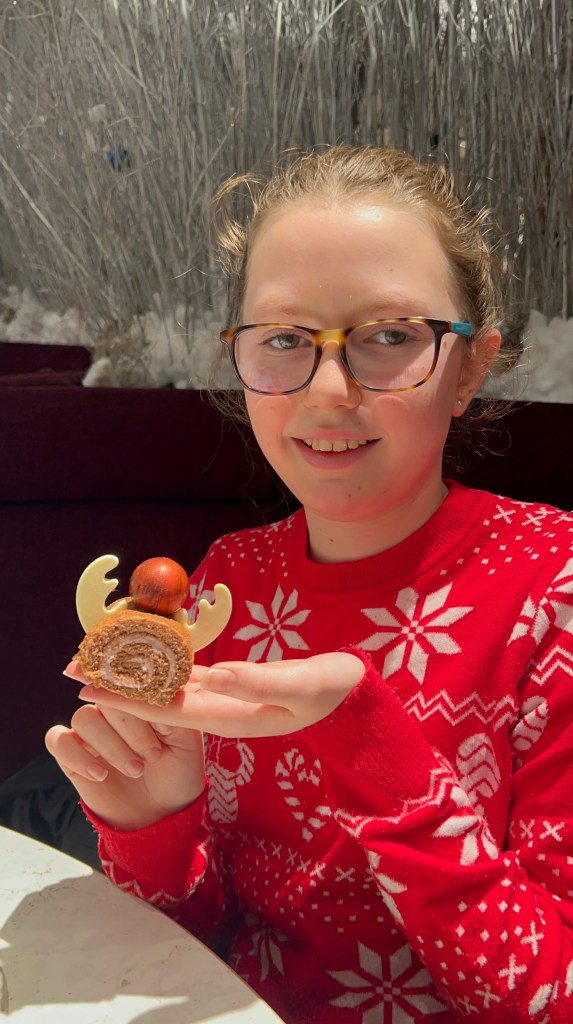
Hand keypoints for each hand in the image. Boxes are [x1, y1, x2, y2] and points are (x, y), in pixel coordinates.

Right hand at [45, 663, 205, 830]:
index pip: (129, 678)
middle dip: (130, 727)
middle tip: (152, 755)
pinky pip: (58, 740)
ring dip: (110, 745)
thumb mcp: (186, 740)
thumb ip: (169, 710)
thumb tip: (152, 690)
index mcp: (140, 696)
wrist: (163, 813)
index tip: (152, 715)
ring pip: (84, 717)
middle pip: (105, 695)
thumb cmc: (178, 771)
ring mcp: (90, 730)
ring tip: (135, 768)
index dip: (136, 693)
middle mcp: (112, 708)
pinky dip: (78, 755)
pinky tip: (100, 774)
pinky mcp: (71, 753)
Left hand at [73, 651, 364, 738]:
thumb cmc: (334, 690)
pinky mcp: (234, 684)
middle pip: (161, 701)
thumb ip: (260, 682)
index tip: (91, 689)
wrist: (353, 694)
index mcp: (235, 717)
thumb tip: (216, 674)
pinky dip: (163, 666)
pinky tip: (143, 656)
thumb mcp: (303, 686)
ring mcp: (227, 699)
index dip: (129, 700)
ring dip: (135, 677)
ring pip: (171, 688)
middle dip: (118, 689)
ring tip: (98, 663)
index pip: (170, 710)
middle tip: (74, 673)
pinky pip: (190, 676)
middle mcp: (223, 711)